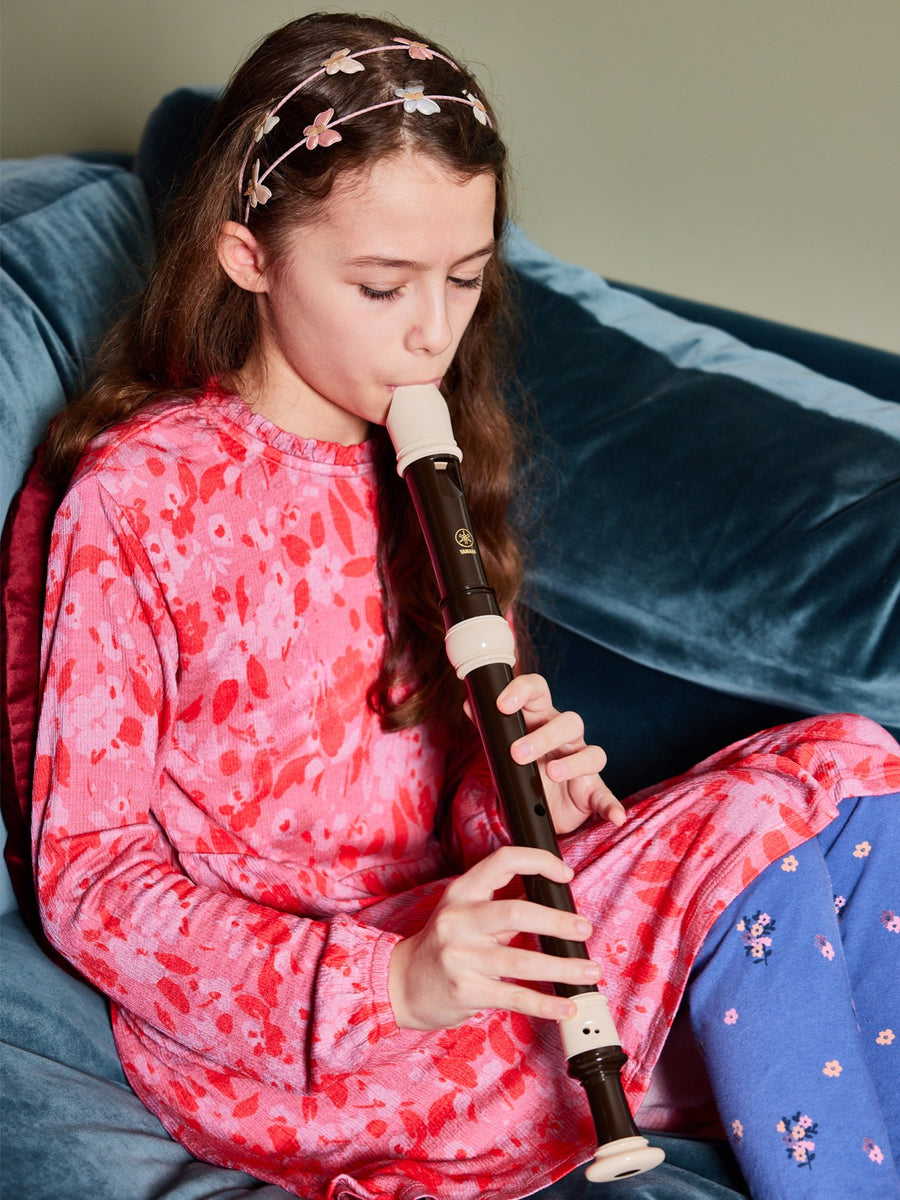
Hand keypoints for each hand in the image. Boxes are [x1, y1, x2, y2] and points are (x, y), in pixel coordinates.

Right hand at [388, 845, 600, 1029]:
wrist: (402, 985)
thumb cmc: (442, 946)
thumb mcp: (464, 913)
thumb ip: (502, 903)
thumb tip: (552, 896)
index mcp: (462, 892)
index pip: (503, 861)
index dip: (538, 861)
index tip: (565, 874)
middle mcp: (458, 920)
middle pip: (516, 912)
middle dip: (558, 922)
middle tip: (584, 929)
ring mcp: (460, 956)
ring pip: (522, 960)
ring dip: (563, 967)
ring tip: (589, 971)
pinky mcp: (466, 990)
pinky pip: (514, 996)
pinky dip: (545, 1004)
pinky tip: (566, 1006)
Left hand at [493, 673, 625, 835]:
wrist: (538, 807)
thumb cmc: (523, 769)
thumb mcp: (502, 749)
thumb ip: (489, 727)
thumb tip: (469, 702)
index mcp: (541, 719)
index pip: (539, 691)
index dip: (522, 691)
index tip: (502, 705)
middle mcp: (566, 737)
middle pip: (568, 721)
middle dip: (543, 736)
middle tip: (517, 753)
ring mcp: (582, 763)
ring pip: (592, 753)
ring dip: (573, 763)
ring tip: (551, 774)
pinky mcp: (592, 792)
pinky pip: (606, 796)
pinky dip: (612, 806)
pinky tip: (615, 817)